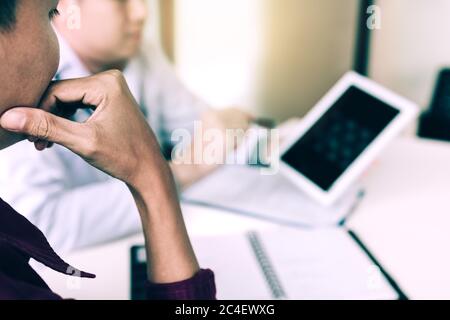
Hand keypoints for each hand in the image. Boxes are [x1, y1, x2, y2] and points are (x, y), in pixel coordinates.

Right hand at [0, 70, 164, 190]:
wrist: (149, 171)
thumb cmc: (123, 157)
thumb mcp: (82, 141)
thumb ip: (46, 127)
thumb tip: (7, 117)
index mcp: (106, 83)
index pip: (56, 90)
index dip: (37, 112)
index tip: (26, 135)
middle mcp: (109, 79)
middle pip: (61, 93)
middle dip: (45, 117)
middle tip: (33, 142)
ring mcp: (111, 89)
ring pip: (67, 100)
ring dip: (53, 121)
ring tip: (44, 144)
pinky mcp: (110, 99)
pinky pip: (79, 104)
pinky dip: (66, 121)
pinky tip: (57, 138)